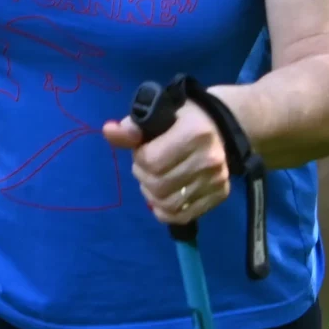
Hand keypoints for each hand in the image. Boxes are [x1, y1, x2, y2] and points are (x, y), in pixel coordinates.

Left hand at [102, 98, 228, 226]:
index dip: (139, 158)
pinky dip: (165, 211)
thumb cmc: (182, 118)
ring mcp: (217, 179)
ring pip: (169, 204)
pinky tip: (162, 199)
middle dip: (143, 177)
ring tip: (153, 182)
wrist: (219, 126)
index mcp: (194, 133)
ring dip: (152, 196)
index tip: (142, 150)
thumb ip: (132, 127)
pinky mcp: (220, 194)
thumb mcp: (157, 113)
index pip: (152, 160)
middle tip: (145, 168)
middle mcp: (209, 158)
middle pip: (159, 185)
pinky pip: (183, 215)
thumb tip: (108, 131)